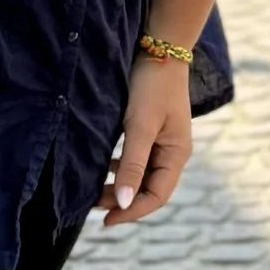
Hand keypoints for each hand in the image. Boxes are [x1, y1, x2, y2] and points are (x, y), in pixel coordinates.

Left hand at [101, 52, 192, 226]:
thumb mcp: (139, 126)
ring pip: (142, 176)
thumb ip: (131, 165)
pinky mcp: (153, 130)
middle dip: (122, 201)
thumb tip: (123, 204)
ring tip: (95, 191)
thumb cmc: (152, 86)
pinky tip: (104, 166)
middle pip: (149, 189)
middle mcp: (173, 152)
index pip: (156, 197)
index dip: (132, 213)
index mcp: (177, 155)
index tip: (105, 221)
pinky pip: (137, 160)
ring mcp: (164, 142)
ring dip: (120, 186)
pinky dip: (120, 169)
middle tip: (92, 205)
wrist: (160, 48)